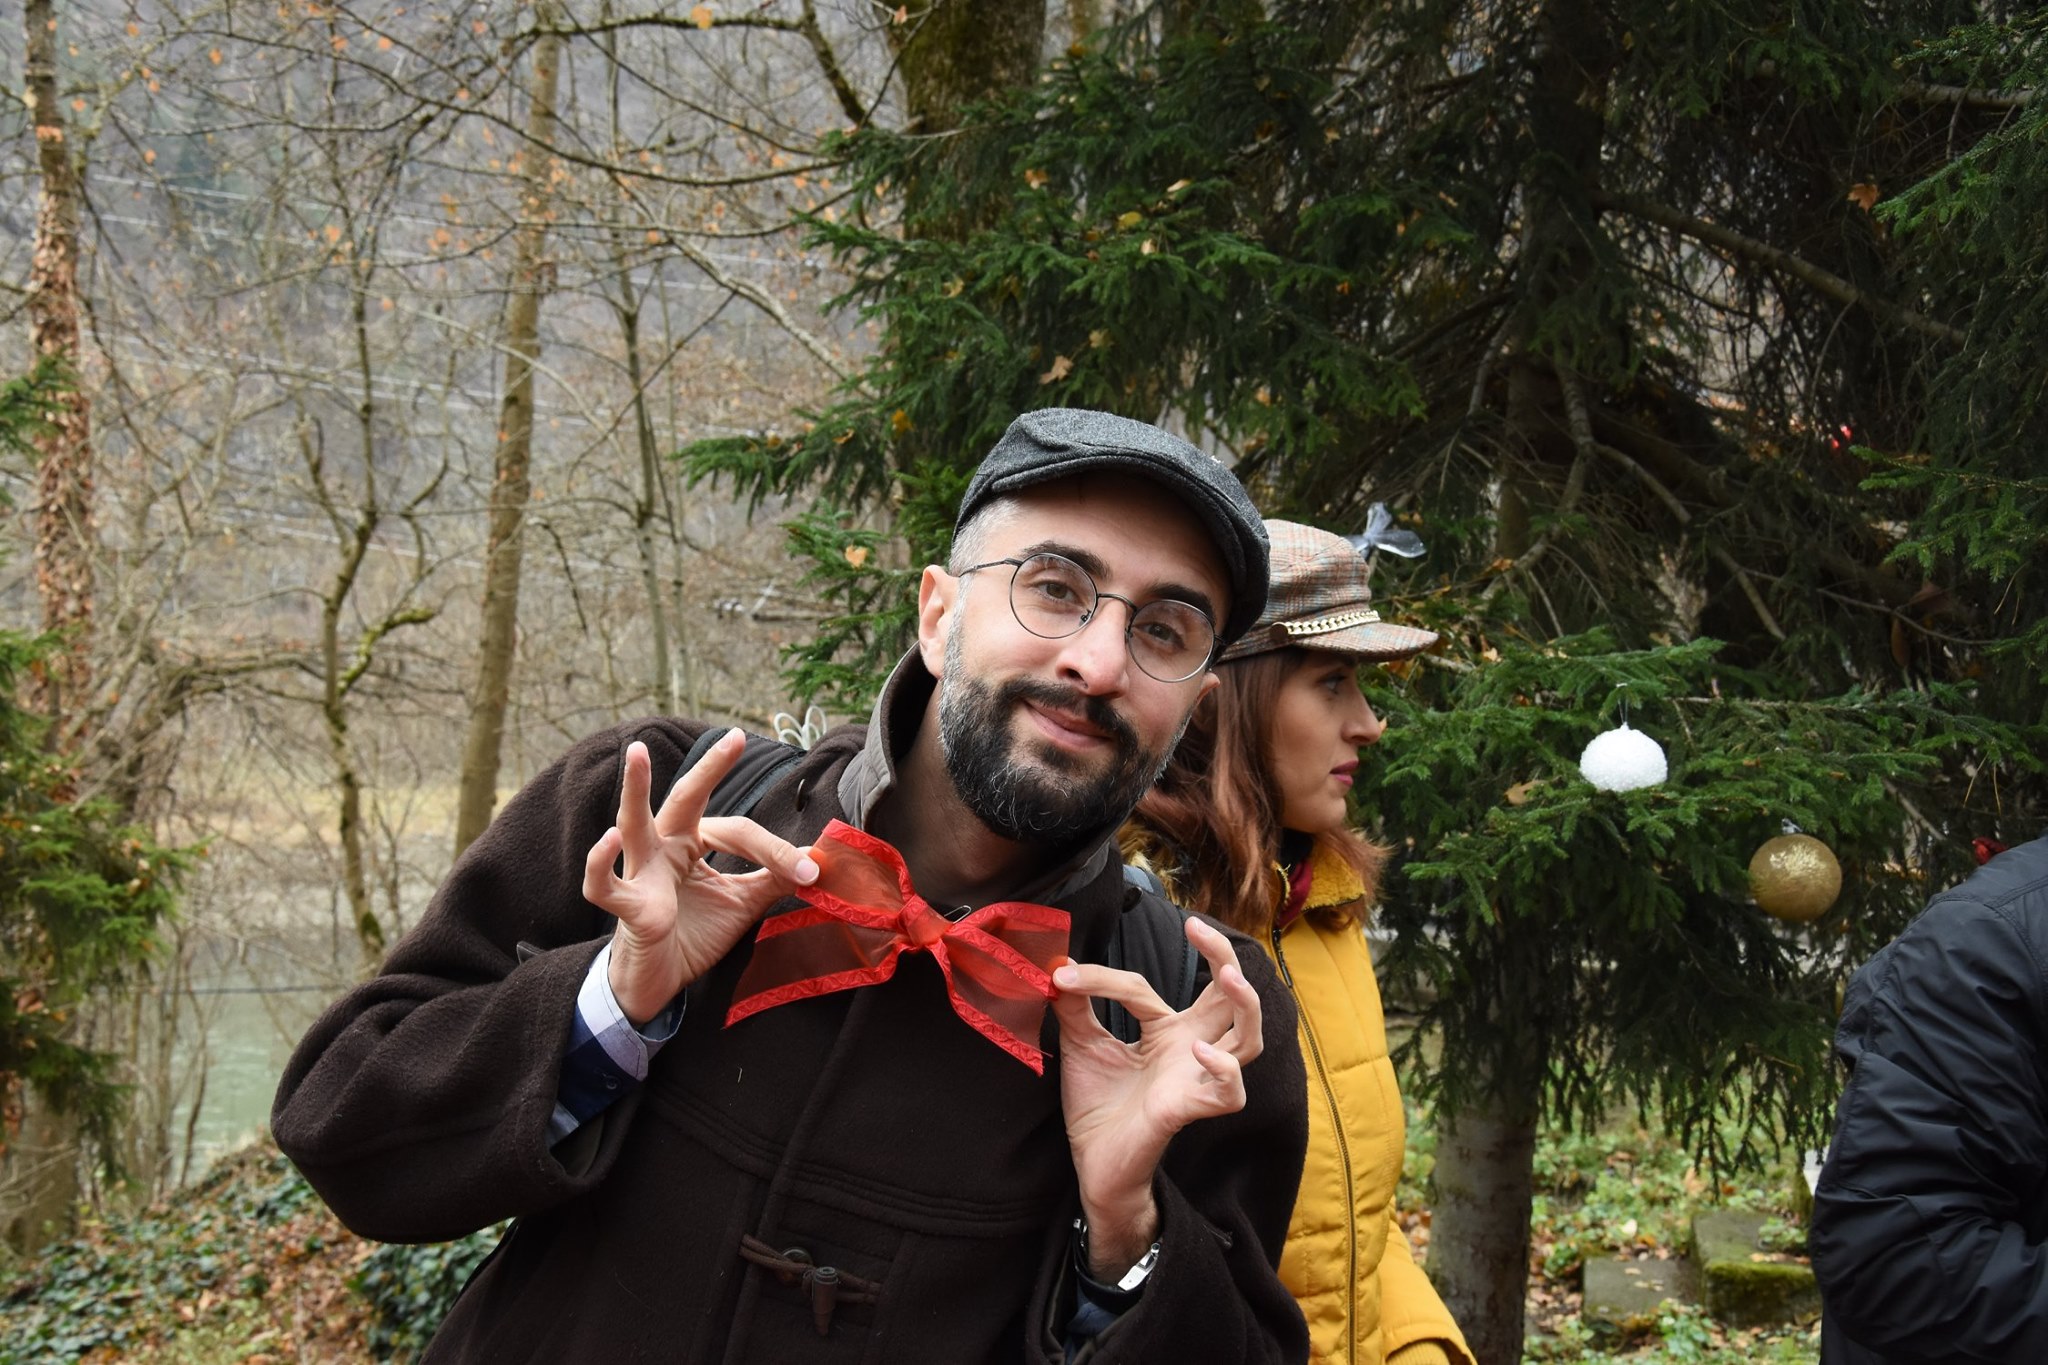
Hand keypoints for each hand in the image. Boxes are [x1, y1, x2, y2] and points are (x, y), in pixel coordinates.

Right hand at [581, 732, 818, 1025]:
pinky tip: (608, 840)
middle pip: (686, 800)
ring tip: (638, 753)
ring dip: (634, 789)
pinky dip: (601, 862)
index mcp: (692, 842)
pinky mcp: (625, 906)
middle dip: (709, 769)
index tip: (809, 871)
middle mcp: (663, 847)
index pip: (738, 831)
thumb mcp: (741, 904)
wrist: (659, 983)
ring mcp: (640, 873)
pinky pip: (604, 883)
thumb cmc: (693, 935)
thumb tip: (814, 858)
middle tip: (735, 738)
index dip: (776, 851)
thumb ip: (772, 880)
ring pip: (633, 823)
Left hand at [1048, 915, 1262, 1277]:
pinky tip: (1201, 1054)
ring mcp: (1196, 1079)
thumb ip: (1075, 1004)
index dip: (1105, 978)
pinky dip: (1224, 1070)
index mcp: (1168, 1032)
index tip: (1066, 975)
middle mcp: (1191, 1050)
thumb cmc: (1097, 1106)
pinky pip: (1231, 1092)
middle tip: (1199, 927)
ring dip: (1245, 1006)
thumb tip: (1058, 963)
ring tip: (1227, 978)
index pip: (1147, 988)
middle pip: (1232, 999)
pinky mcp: (1191, 1109)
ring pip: (1250, 1040)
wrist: (1091, 1163)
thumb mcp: (1081, 1044)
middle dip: (1224, 958)